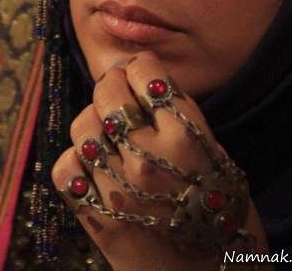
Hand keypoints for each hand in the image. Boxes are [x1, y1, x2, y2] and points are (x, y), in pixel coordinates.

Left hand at [51, 51, 269, 270]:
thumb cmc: (226, 223)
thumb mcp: (221, 162)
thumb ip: (186, 122)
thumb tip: (150, 87)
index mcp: (186, 140)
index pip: (148, 74)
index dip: (141, 67)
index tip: (140, 73)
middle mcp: (146, 158)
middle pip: (108, 92)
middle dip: (113, 84)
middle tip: (119, 94)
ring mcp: (116, 188)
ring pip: (82, 125)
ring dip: (93, 120)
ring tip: (107, 131)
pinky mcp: (95, 217)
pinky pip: (65, 168)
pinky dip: (74, 160)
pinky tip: (92, 164)